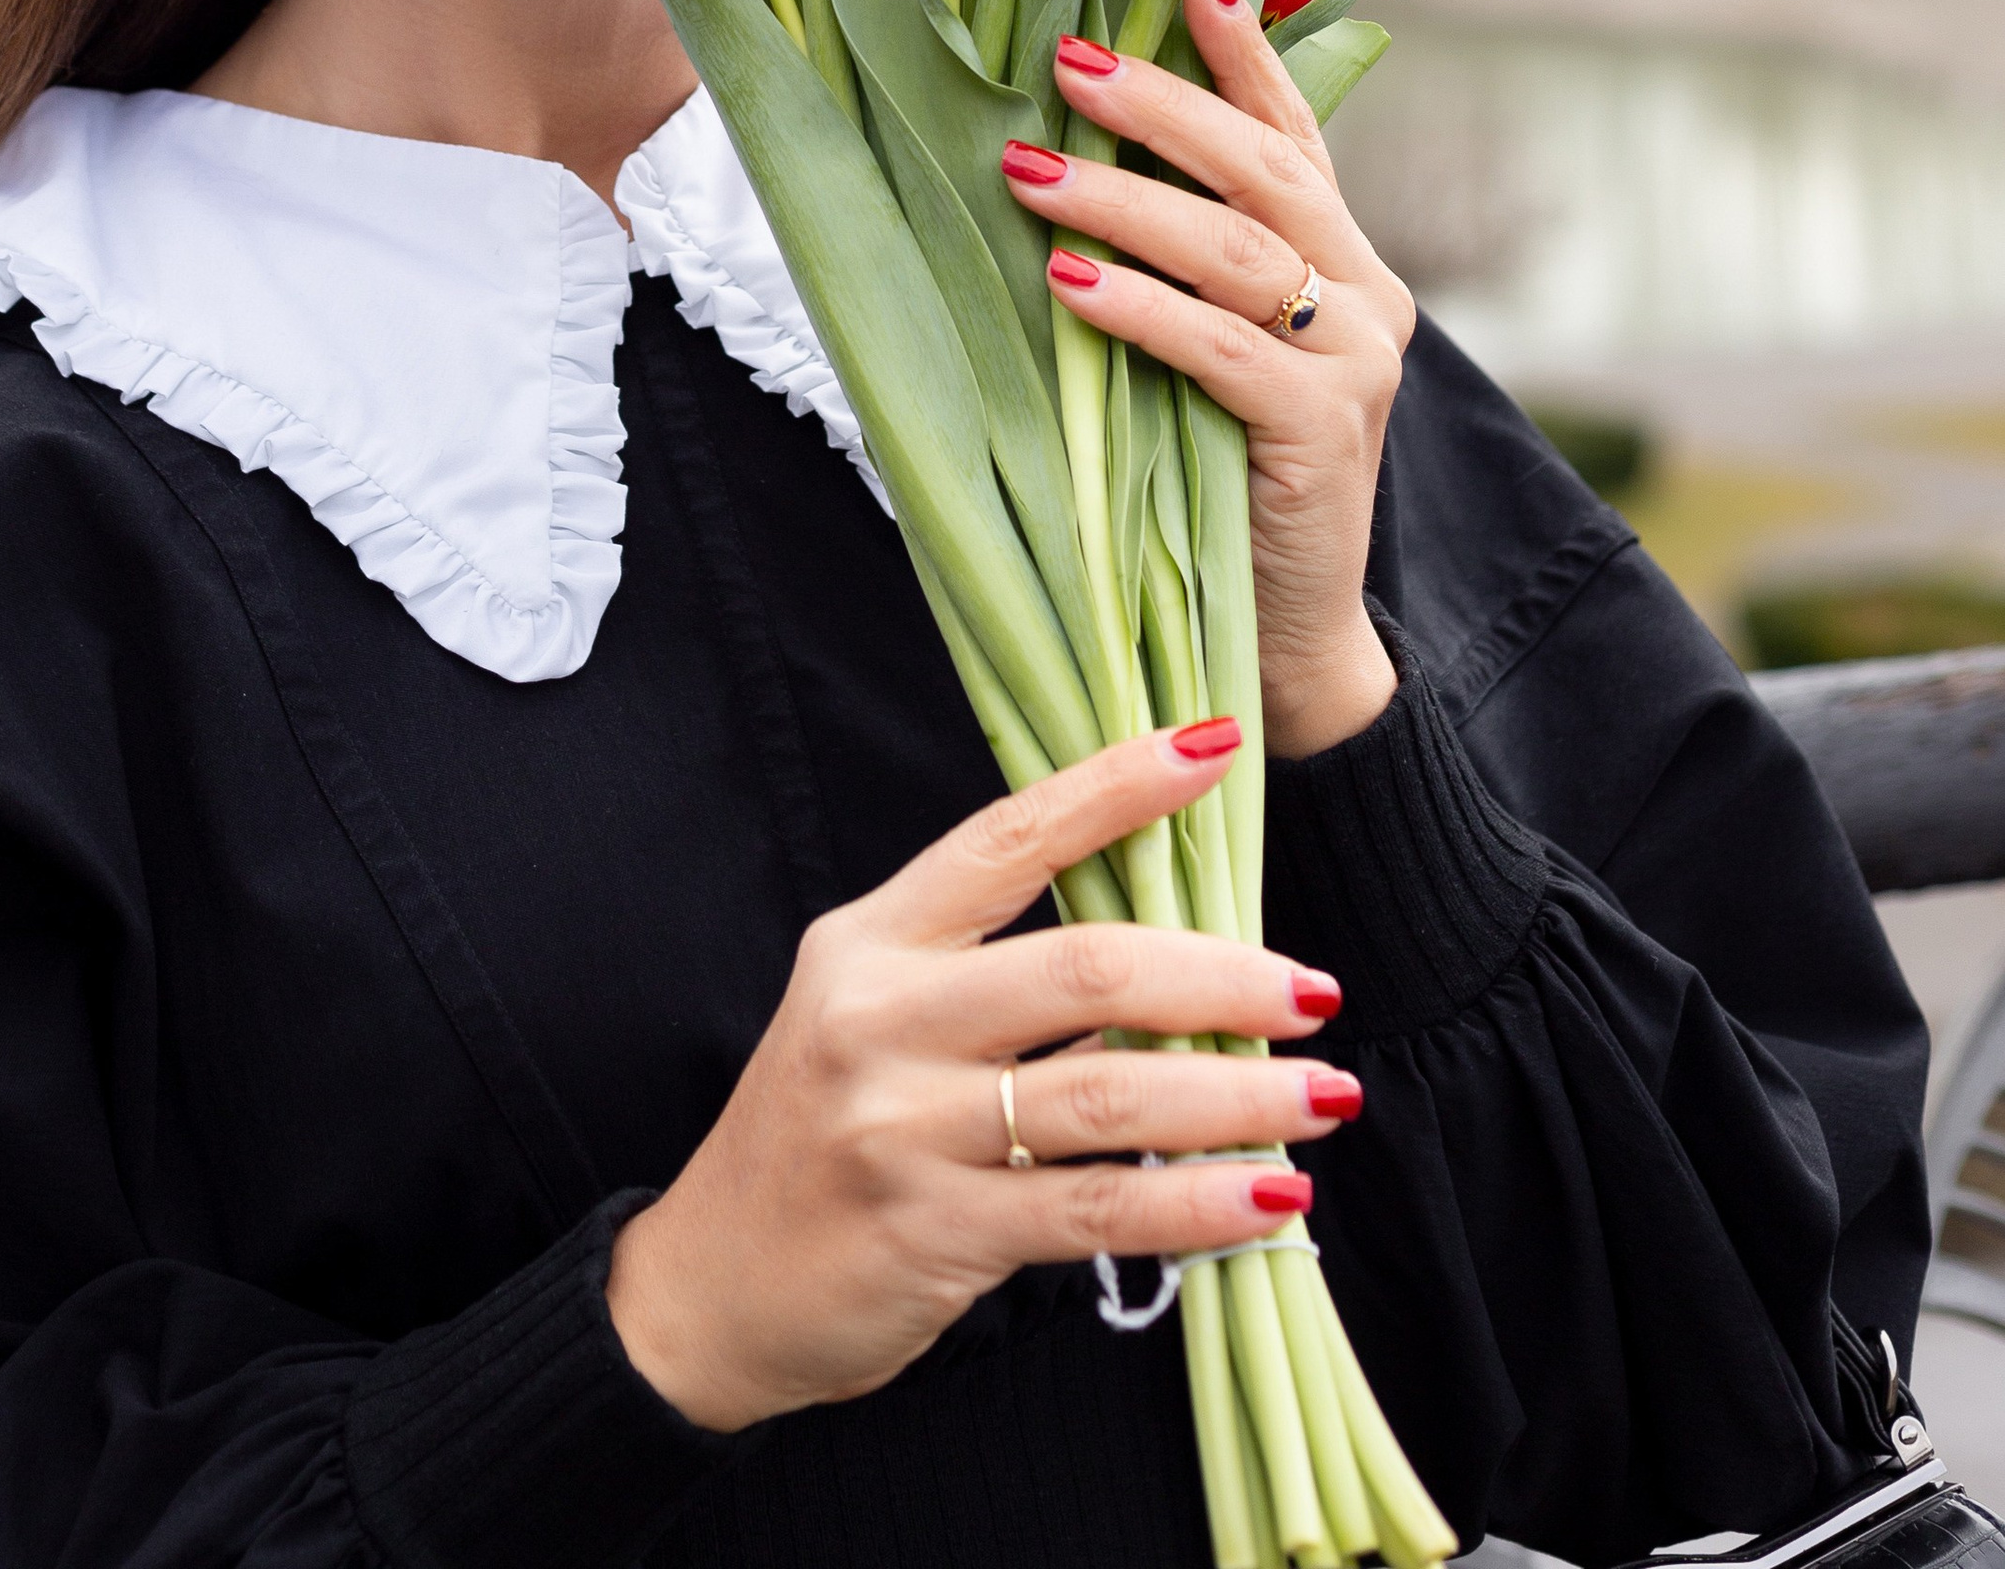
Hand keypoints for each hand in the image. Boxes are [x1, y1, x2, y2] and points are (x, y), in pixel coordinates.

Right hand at [604, 727, 1356, 1434]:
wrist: (711, 1287)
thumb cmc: (820, 1135)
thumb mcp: (876, 1021)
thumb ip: (995, 983)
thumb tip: (1169, 969)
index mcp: (871, 939)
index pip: (1009, 835)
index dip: (1117, 786)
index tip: (1215, 747)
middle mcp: (879, 1016)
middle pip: (1085, 967)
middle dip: (1221, 976)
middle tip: (1314, 991)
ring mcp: (900, 1127)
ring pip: (1108, 1094)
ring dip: (1238, 1096)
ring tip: (1324, 1095)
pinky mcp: (931, 1233)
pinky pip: (1095, 1212)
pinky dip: (1196, 1204)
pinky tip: (1268, 1202)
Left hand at [1000, 0, 1412, 759]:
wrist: (1284, 639)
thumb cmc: (1223, 481)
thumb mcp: (1212, 352)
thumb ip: (1186, 265)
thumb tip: (1069, 152)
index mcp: (1346, 262)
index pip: (1293, 132)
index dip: (1243, 51)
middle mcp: (1368, 295)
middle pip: (1262, 170)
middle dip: (1159, 105)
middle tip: (1064, 62)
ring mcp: (1357, 361)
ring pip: (1234, 248)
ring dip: (1121, 200)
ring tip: (1027, 172)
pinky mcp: (1323, 429)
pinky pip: (1219, 346)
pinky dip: (1140, 307)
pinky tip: (1070, 281)